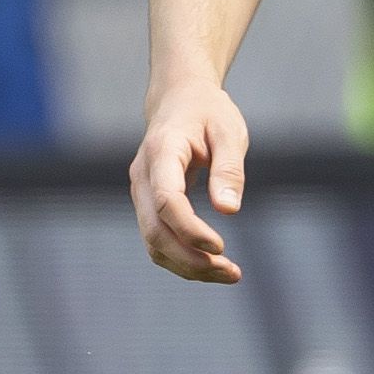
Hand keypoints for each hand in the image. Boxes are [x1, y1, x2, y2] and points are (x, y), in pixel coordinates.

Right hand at [130, 76, 250, 282]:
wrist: (178, 99)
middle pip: (155, 231)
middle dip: (190, 260)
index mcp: (161, 152)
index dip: (191, 230)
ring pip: (153, 243)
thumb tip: (228, 211)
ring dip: (187, 266)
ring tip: (230, 274)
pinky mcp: (149, 205)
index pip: (167, 201)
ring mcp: (141, 193)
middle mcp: (143, 176)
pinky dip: (183, 258)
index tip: (221, 247)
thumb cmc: (208, 112)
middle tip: (232, 272)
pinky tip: (213, 265)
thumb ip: (228, 169)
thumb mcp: (229, 131)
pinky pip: (158, 240)